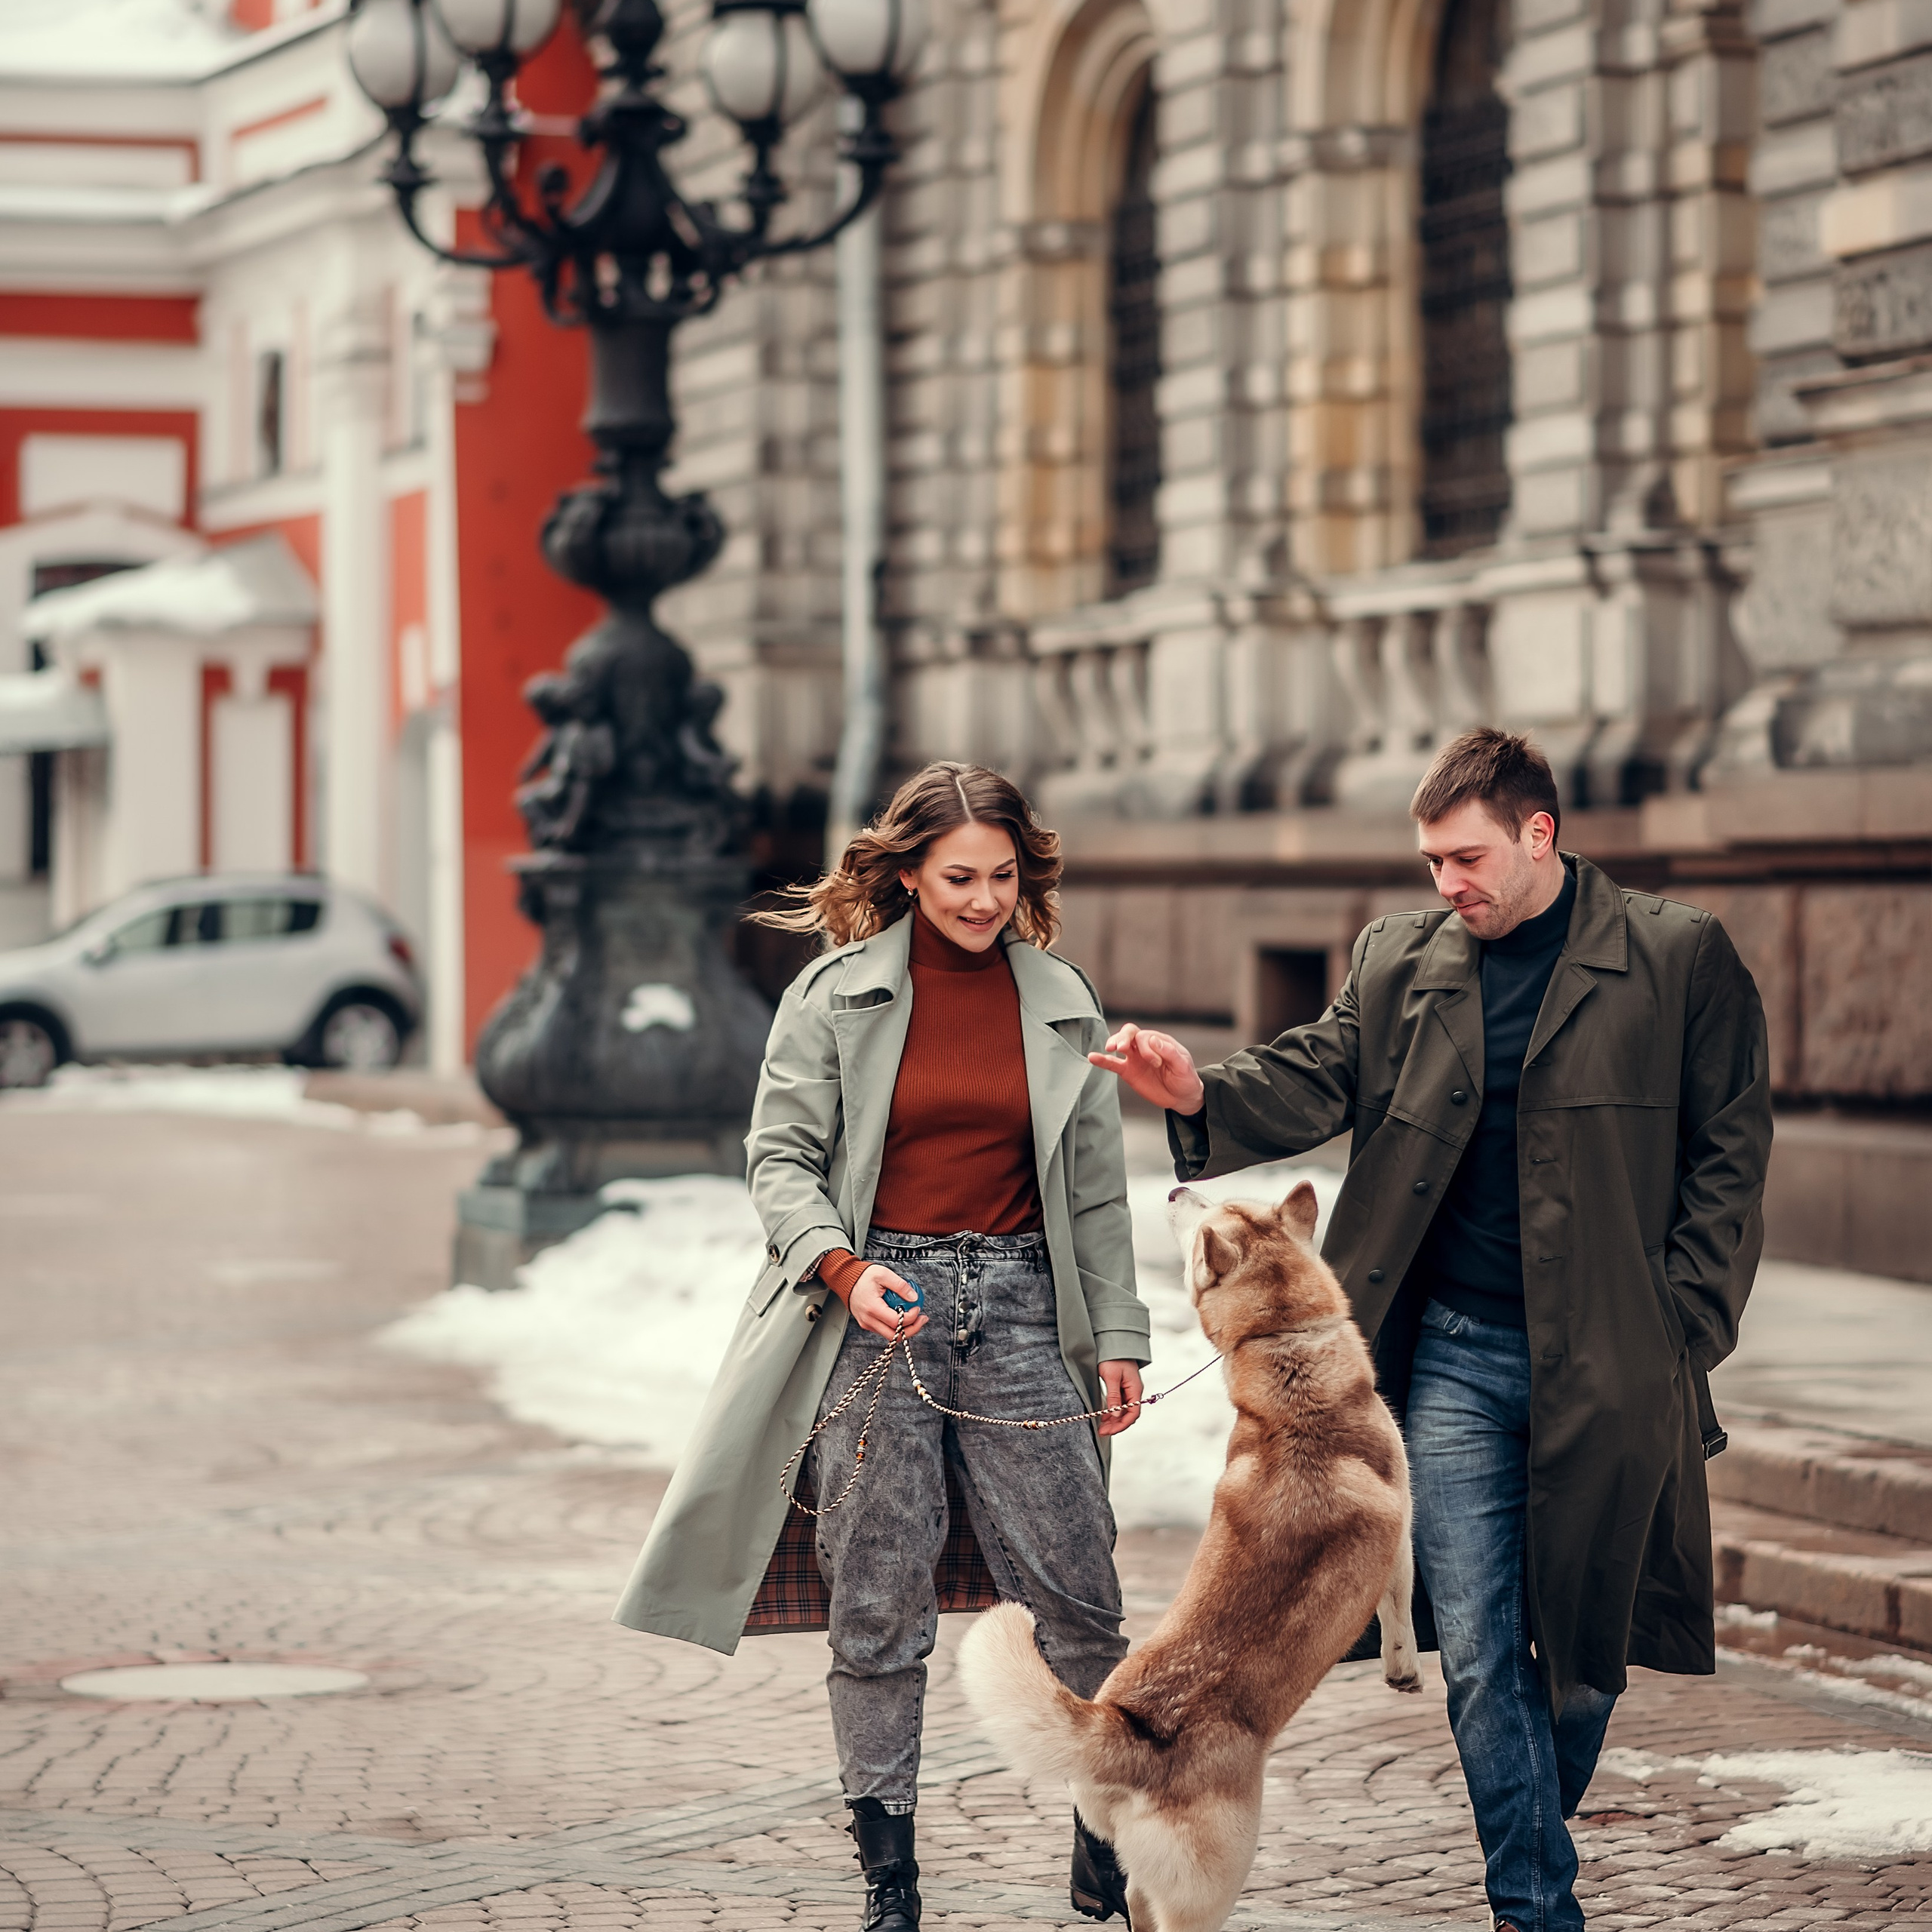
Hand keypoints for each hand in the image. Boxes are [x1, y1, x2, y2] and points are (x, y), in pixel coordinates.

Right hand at [847, 1264, 929, 1339]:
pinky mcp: (867, 1324)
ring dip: (905, 1329)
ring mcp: (866, 1323)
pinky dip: (896, 1327)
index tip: (917, 1308)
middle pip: (894, 1336)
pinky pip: (884, 1330)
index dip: (911, 1318)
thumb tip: (913, 1297)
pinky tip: (903, 1316)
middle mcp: (868, 1320)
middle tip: (922, 1319)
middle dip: (912, 1330)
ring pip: (890, 1336)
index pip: (896, 1322)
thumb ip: (900, 1286)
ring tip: (916, 1317)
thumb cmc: (862, 1276)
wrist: (845, 1279)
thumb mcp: (884, 1274)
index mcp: (872, 1308)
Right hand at [1088, 1023, 1205, 1115]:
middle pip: (1129, 1032)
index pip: (1146, 1036)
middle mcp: (1145, 1046)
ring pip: (1120, 1044)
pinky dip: (1102, 1060)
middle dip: (1124, 1037)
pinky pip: (1113, 1064)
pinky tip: (1092, 1057)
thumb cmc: (1186, 1078)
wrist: (1182, 1097)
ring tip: (1111, 1048)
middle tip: (1122, 1048)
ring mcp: (1135, 1058)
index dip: (1147, 1048)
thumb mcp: (1183, 1066)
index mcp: (1159, 1041)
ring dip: (1114, 1043)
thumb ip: (1170, 1052)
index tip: (1157, 1064)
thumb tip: (1153, 1040)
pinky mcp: (1128, 1071)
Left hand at [1096, 1360, 1143, 1436]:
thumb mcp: (1112, 1377)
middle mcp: (1134, 1391)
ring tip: (1101, 1427)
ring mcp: (1128, 1390)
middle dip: (1116, 1425)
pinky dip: (1112, 1412)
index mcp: (1135, 1389)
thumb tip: (1115, 1415)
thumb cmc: (1113, 1358)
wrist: (1113, 1343)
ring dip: (1114, 1420)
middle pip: (1128, 1414)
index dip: (1122, 1424)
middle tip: (1102, 1432)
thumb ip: (1114, 1396)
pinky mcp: (1122, 1388)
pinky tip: (1104, 1417)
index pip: (1133, 1413)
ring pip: (1123, 1410)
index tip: (1110, 1431)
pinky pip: (1119, 1404)